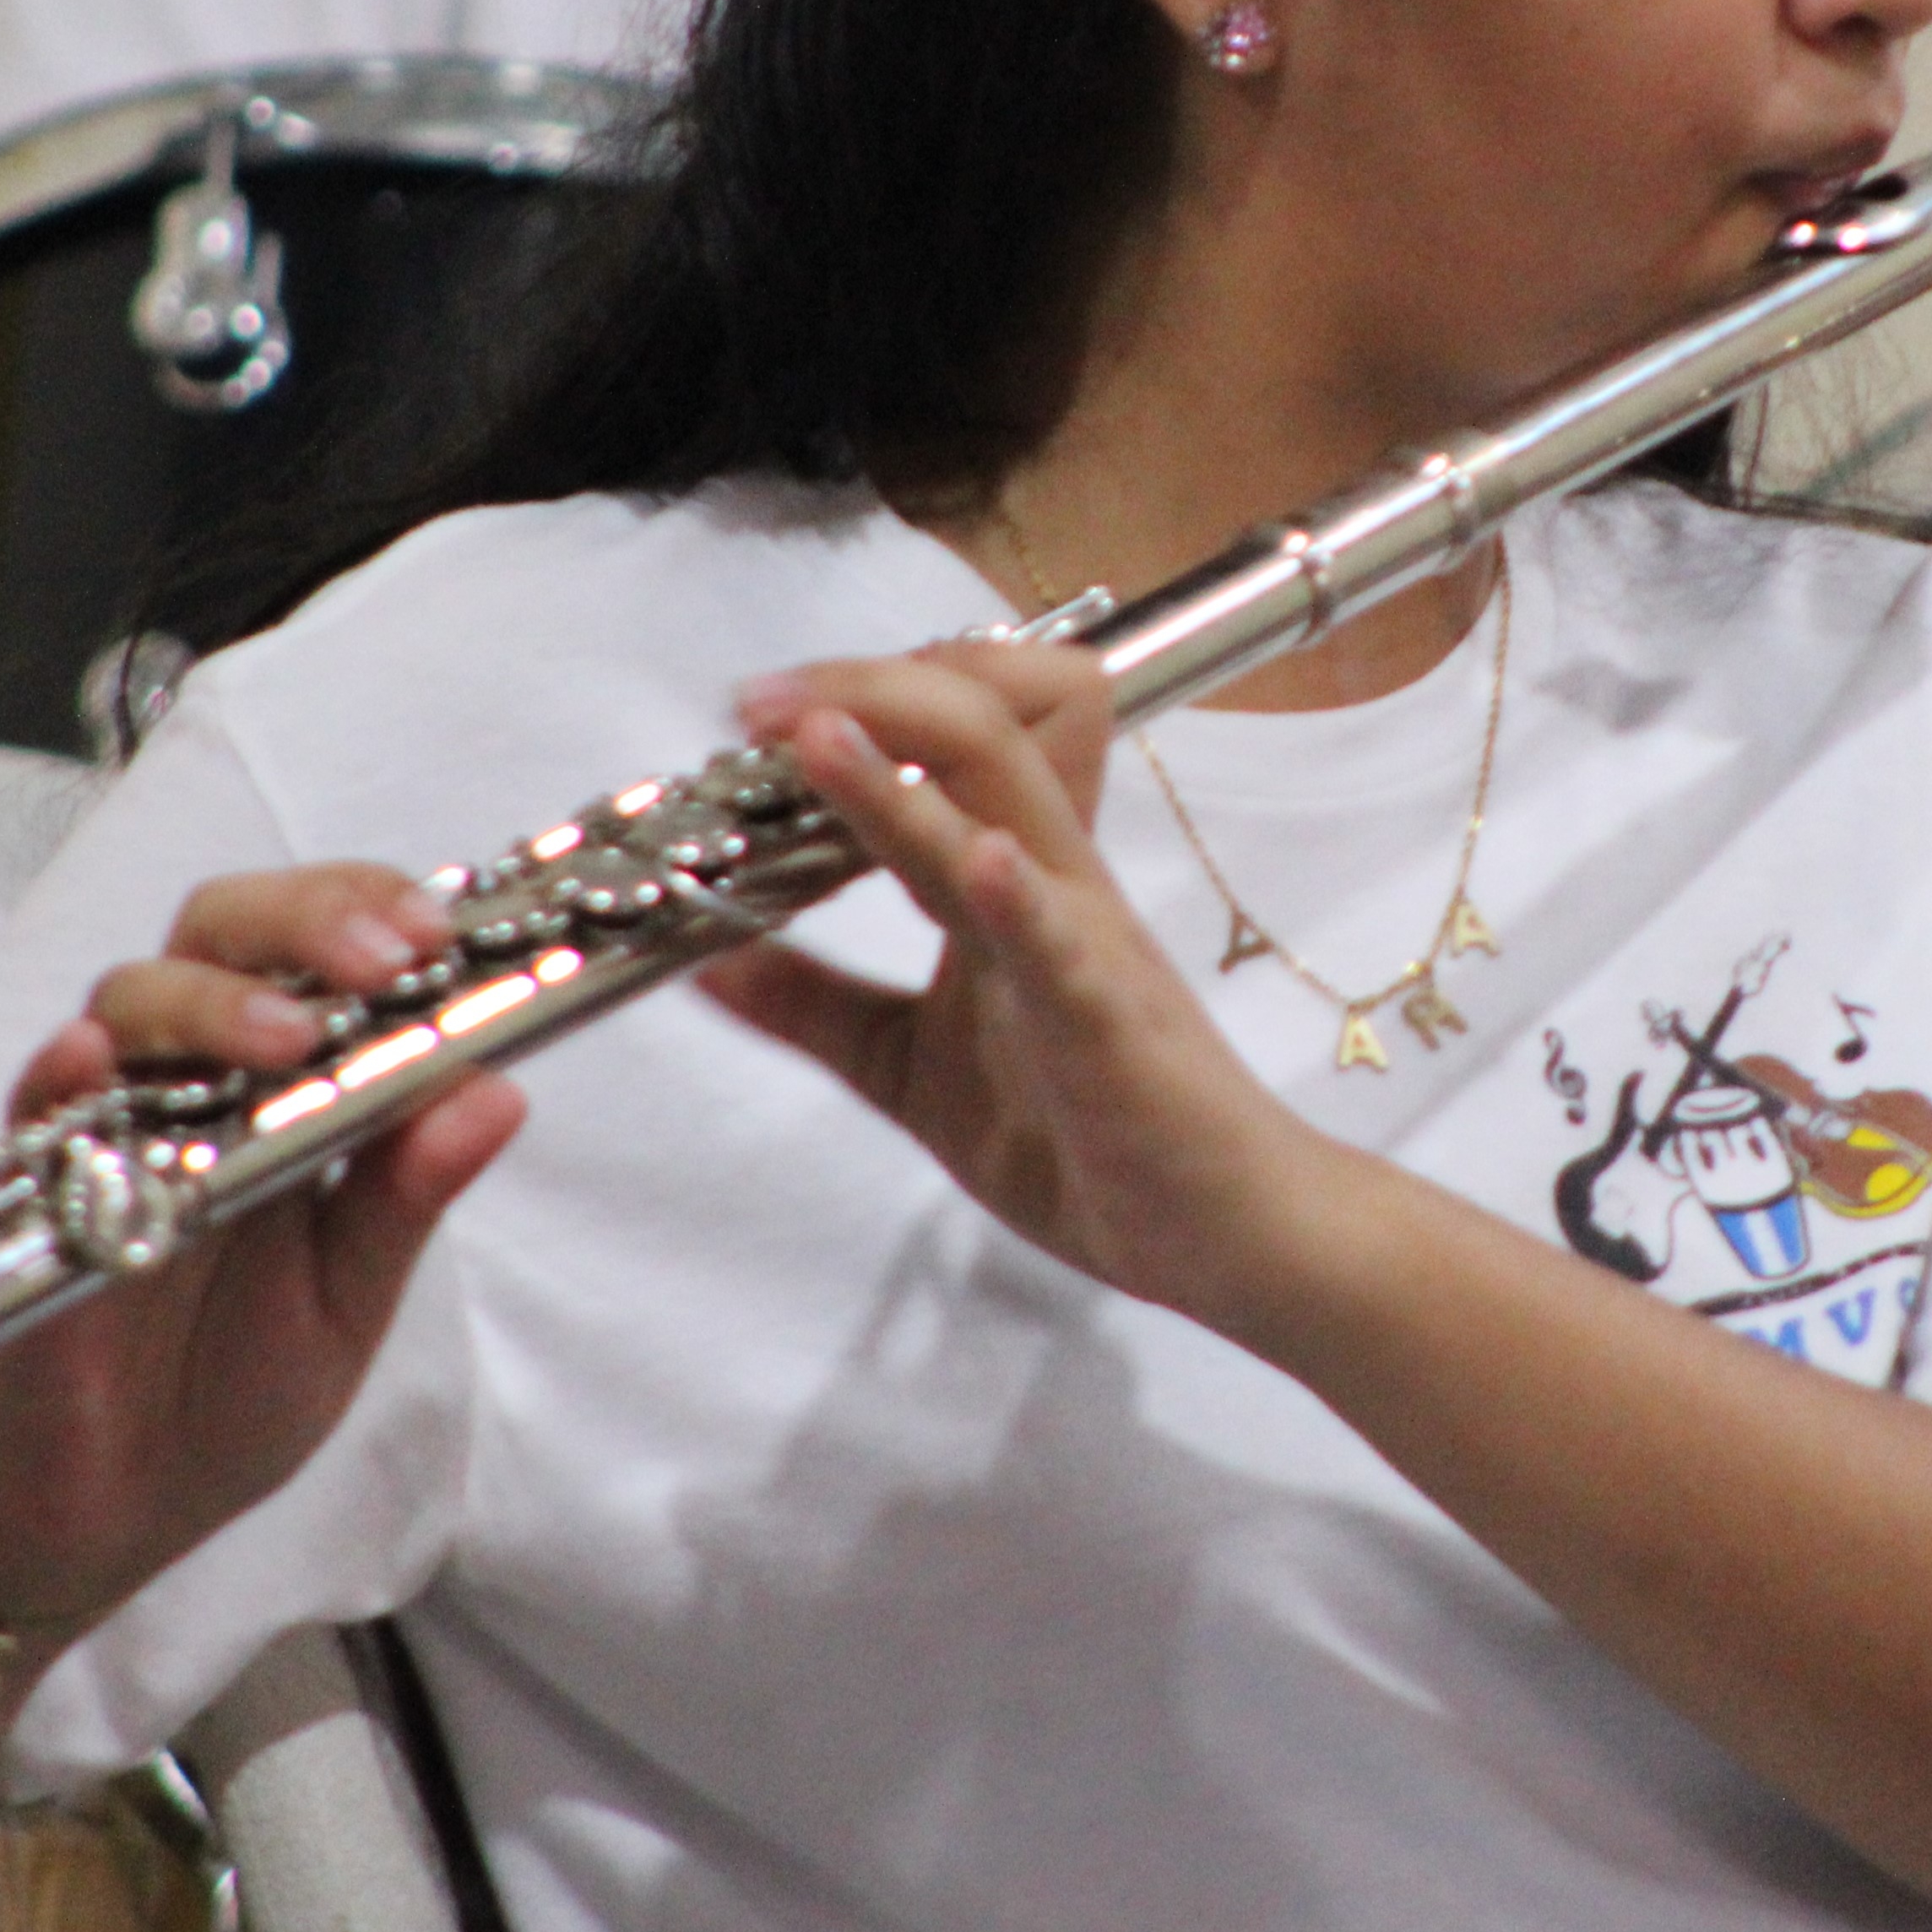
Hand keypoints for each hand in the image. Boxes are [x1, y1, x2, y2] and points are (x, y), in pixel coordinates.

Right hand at [0, 864, 521, 1635]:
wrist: (104, 1519)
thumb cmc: (224, 1393)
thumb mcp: (347, 1299)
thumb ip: (406, 1196)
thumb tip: (499, 1091)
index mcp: (279, 1088)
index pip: (318, 947)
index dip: (374, 909)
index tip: (445, 930)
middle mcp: (189, 1082)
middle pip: (224, 932)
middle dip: (306, 920)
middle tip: (385, 958)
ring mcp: (104, 1129)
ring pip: (133, 999)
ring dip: (213, 999)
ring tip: (287, 1036)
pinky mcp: (32, 1200)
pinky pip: (32, 1115)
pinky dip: (61, 1075)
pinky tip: (90, 1059)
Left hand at [699, 639, 1329, 1333]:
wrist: (1224, 1238)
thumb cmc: (1085, 1141)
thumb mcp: (912, 1067)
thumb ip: (820, 1009)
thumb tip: (706, 964)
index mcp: (1012, 882)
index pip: (954, 736)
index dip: (859, 695)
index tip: (753, 707)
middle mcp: (1053, 883)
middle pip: (982, 729)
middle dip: (866, 692)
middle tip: (753, 703)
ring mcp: (1085, 947)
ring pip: (1012, 811)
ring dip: (907, 770)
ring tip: (820, 733)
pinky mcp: (1110, 1028)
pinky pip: (1067, 949)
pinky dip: (1019, 900)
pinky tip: (982, 866)